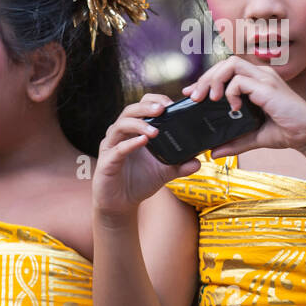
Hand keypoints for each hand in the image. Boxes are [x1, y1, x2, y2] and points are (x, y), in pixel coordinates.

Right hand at [93, 93, 199, 216]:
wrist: (121, 204)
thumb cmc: (140, 182)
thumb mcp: (164, 172)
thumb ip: (180, 165)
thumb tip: (198, 161)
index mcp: (135, 130)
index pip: (142, 106)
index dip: (155, 101)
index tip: (172, 103)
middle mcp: (121, 134)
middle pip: (130, 110)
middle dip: (146, 107)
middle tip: (163, 109)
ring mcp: (111, 146)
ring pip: (121, 125)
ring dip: (139, 124)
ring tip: (156, 130)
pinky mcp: (107, 161)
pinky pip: (118, 149)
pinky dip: (130, 144)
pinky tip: (142, 141)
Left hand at [180, 56, 305, 159]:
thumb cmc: (286, 132)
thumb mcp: (254, 137)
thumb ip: (234, 142)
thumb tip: (214, 152)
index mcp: (257, 81)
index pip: (226, 70)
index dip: (207, 79)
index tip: (192, 94)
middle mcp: (260, 75)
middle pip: (225, 63)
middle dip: (205, 78)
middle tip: (195, 97)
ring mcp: (264, 78)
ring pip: (230, 64)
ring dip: (215, 80)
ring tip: (210, 99)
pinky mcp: (267, 86)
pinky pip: (240, 80)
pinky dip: (231, 92)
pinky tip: (234, 107)